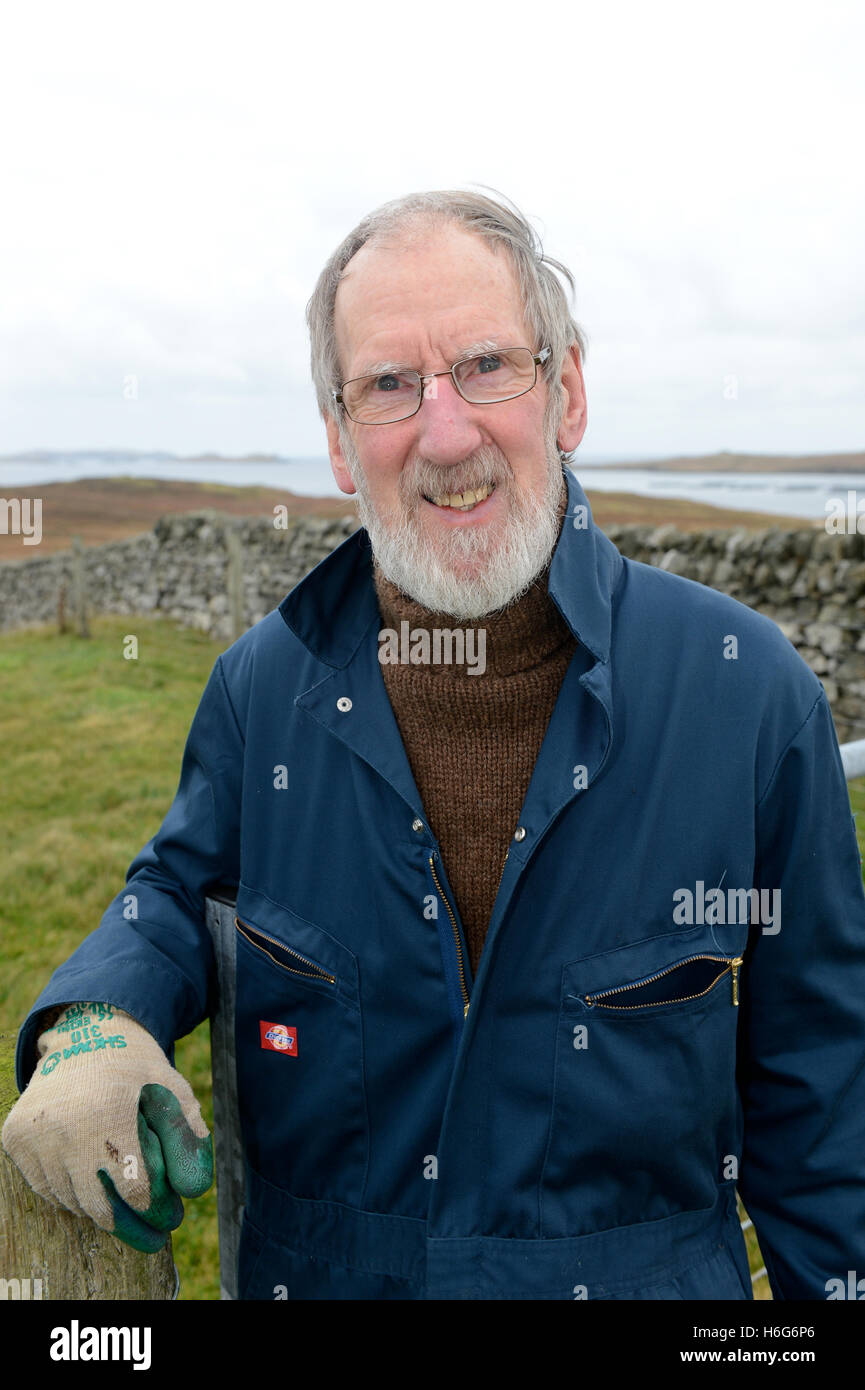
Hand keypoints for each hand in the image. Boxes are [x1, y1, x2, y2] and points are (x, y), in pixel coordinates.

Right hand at [1, 1002, 212, 1251]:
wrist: (83, 1034)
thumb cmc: (135, 1068)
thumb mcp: (172, 1091)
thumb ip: (187, 1138)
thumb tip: (195, 1192)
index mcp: (109, 1113)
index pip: (135, 1190)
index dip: (158, 1211)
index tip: (172, 1218)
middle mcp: (64, 1127)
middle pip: (100, 1207)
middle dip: (132, 1226)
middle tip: (155, 1235)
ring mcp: (34, 1135)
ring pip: (71, 1202)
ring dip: (100, 1209)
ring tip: (126, 1203)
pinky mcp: (14, 1139)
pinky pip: (46, 1187)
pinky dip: (70, 1192)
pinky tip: (92, 1182)